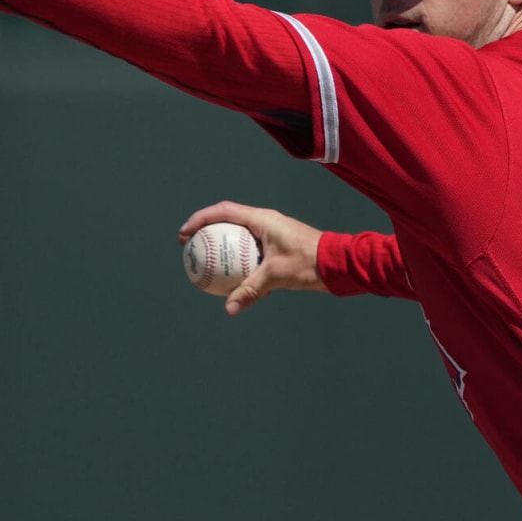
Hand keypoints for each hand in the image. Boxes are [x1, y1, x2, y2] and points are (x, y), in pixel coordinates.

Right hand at [178, 201, 328, 315]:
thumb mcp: (277, 276)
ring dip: (222, 248)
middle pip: (227, 222)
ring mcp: (271, 235)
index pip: (223, 212)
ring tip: (205, 265)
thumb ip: (251, 290)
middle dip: (206, 232)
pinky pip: (250, 253)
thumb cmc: (309, 262)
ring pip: (239, 238)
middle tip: (189, 247)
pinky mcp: (277, 248)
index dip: (199, 219)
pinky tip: (232, 283)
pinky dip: (239, 264)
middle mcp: (265, 223)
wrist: (337, 264)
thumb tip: (229, 308)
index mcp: (262, 219)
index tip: (184, 234)